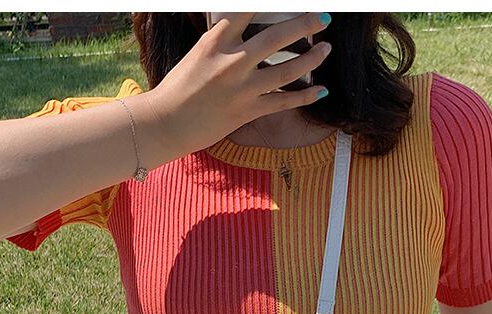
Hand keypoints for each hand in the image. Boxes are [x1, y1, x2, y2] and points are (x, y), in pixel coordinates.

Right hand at [146, 12, 332, 158]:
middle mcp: (231, 60)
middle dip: (306, 23)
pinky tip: (321, 90)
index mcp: (216, 39)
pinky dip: (305, 96)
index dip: (271, 1)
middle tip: (324, 17)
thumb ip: (222, 41)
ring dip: (312, 58)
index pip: (248, 9)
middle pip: (278, 36)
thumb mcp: (198, 54)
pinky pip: (284, 102)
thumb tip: (242, 34)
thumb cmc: (177, 89)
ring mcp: (241, 88)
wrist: (165, 123)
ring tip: (326, 49)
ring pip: (287, 70)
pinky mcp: (247, 111)